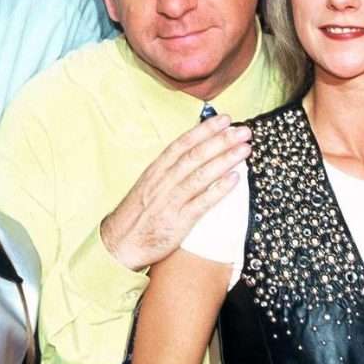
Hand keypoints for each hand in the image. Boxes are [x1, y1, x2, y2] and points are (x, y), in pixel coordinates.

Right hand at [100, 115, 250, 271]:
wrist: (119, 244)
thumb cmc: (136, 215)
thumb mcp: (148, 187)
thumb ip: (168, 172)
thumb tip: (193, 156)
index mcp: (155, 171)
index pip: (182, 144)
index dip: (204, 130)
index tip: (224, 119)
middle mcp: (162, 182)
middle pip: (194, 156)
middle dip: (220, 140)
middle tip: (243, 131)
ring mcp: (170, 201)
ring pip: (200, 175)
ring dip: (224, 160)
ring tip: (244, 149)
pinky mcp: (177, 222)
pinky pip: (201, 203)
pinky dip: (218, 190)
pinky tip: (234, 179)